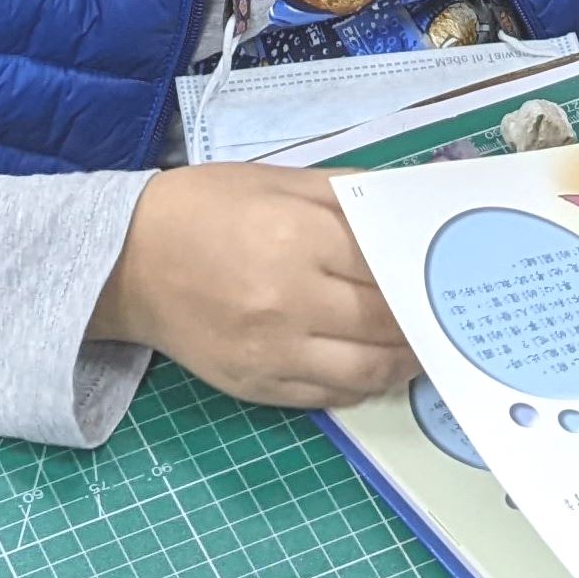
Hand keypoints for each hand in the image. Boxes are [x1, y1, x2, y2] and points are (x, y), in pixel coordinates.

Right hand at [90, 164, 418, 409]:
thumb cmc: (204, 210)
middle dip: (424, 320)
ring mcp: (271, 351)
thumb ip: (347, 195)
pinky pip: (328, 397)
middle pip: (385, 320)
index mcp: (295, 236)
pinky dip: (361, 385)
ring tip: (421, 349)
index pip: (387, 263)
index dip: (426, 272)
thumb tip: (407, 208)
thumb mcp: (277, 180)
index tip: (453, 275)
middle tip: (448, 316)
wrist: (125, 262)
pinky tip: (375, 367)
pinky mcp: (255, 385)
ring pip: (366, 370)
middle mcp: (287, 299)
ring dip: (404, 362)